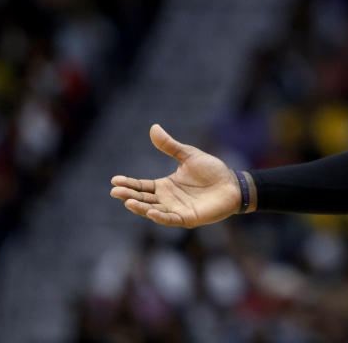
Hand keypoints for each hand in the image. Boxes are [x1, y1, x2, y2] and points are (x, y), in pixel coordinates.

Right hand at [110, 124, 242, 226]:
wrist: (232, 184)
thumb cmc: (211, 171)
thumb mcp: (188, 155)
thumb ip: (170, 145)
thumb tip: (154, 128)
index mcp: (165, 186)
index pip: (141, 186)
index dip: (129, 184)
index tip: (114, 180)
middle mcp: (167, 199)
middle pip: (143, 199)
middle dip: (129, 195)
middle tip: (115, 191)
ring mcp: (176, 210)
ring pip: (153, 210)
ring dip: (141, 208)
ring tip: (128, 202)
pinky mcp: (188, 218)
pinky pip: (171, 219)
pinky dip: (161, 217)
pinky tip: (152, 211)